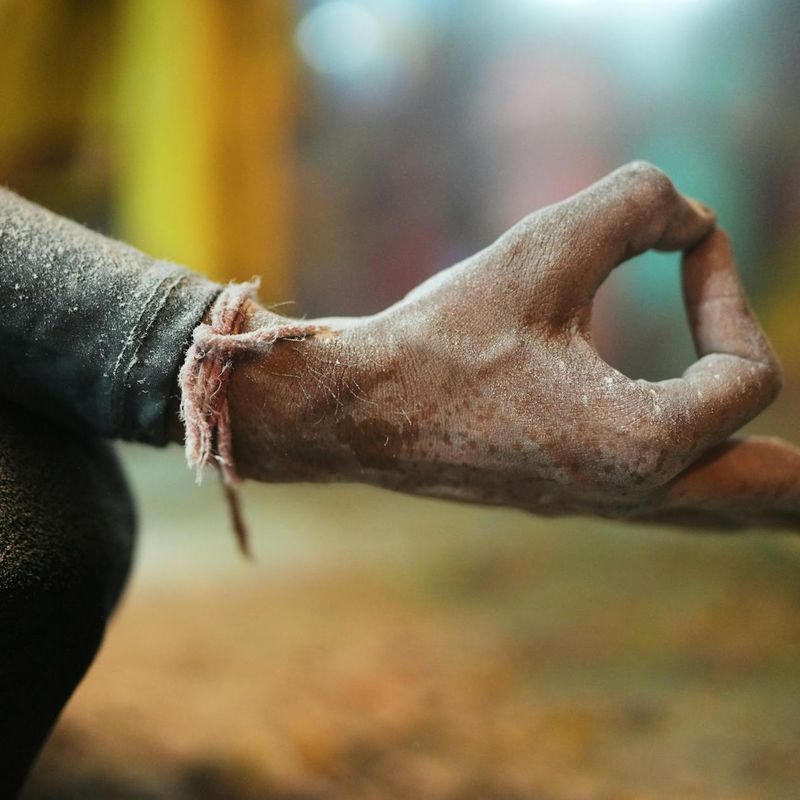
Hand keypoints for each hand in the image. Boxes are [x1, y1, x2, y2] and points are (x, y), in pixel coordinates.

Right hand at [226, 162, 794, 529]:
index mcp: (640, 445)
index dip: (726, 292)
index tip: (685, 244)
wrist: (356, 410)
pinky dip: (701, 491)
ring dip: (760, 494)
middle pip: (762, 496)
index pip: (746, 371)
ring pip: (711, 513)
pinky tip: (697, 479)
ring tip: (798, 494)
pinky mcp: (560, 493)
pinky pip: (658, 504)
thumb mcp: (540, 249)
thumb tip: (691, 216)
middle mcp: (629, 489)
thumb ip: (636, 203)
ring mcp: (594, 502)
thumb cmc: (440, 338)